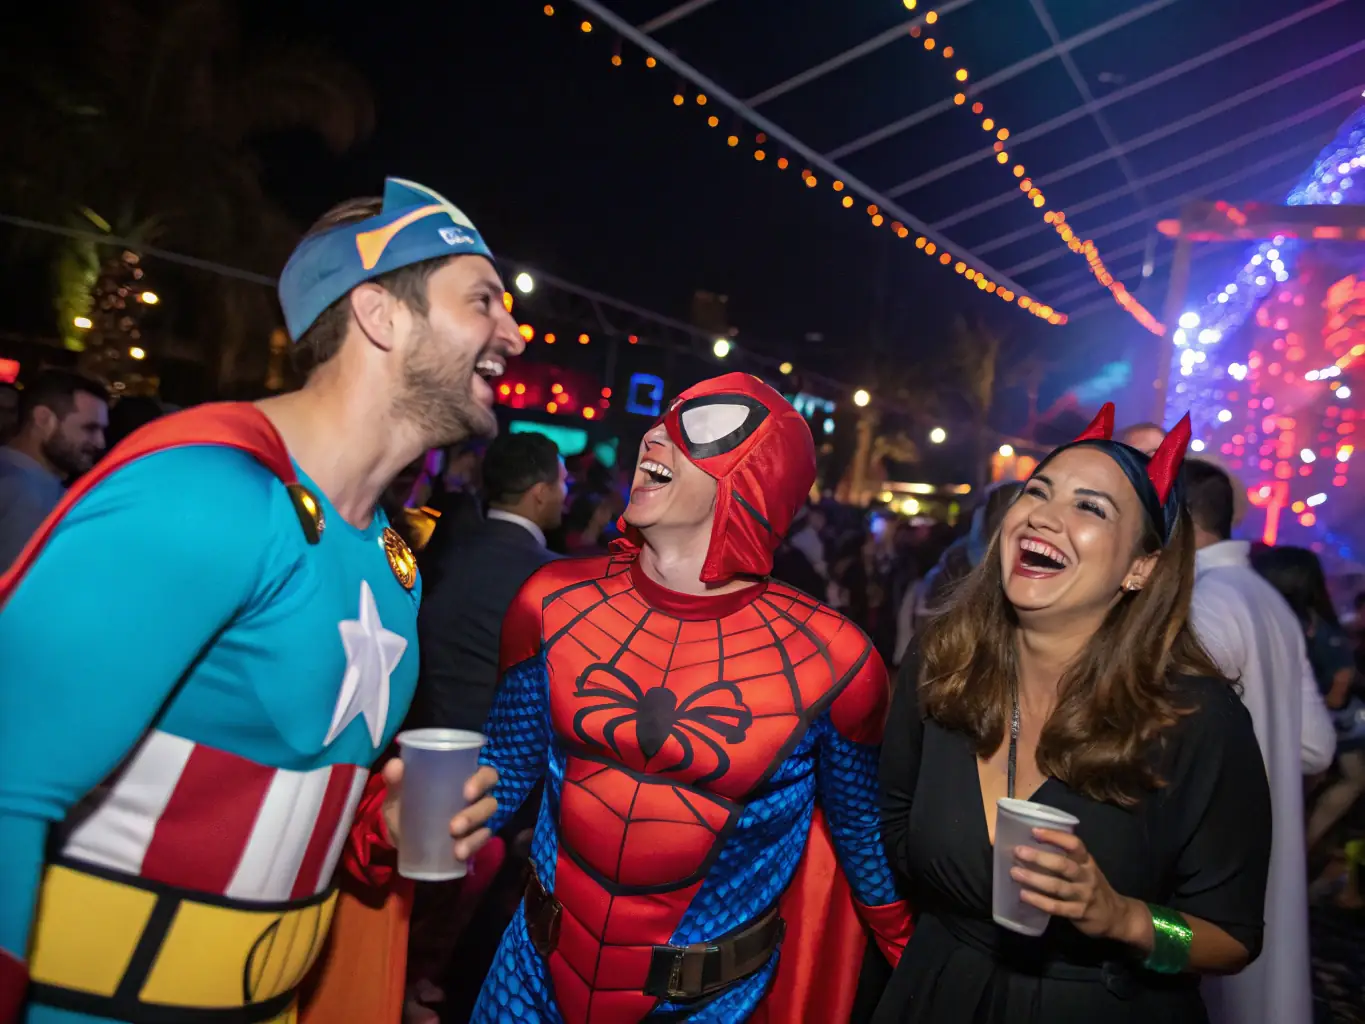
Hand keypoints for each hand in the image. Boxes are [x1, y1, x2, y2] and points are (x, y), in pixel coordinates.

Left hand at [379, 759, 499, 861]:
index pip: (486, 774)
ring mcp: (476, 820)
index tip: (467, 792)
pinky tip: (459, 853)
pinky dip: (472, 846)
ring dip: (472, 833)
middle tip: (455, 825)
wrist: (401, 836)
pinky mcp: (473, 840)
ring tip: (455, 842)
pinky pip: (480, 842)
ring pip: (486, 824)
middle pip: (490, 800)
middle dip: (475, 813)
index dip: (482, 781)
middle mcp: (476, 798)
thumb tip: (395, 765)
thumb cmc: (406, 804)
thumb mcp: (398, 792)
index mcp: (464, 778)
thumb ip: (395, 779)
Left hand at [1011, 828, 1144, 943]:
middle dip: (1039, 857)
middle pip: (1063, 865)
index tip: (1035, 831)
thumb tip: (1031, 847)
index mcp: (1087, 861)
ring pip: (1057, 886)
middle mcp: (1087, 876)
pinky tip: (1024, 895)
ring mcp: (1083, 896)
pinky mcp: (1079, 913)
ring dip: (1035, 879)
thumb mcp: (1085, 869)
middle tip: (1018, 851)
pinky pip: (1056, 907)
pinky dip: (1039, 901)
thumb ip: (1066, 859)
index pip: (1074, 844)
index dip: (1055, 836)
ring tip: (1015, 873)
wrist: (1115, 916)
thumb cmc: (1092, 887)